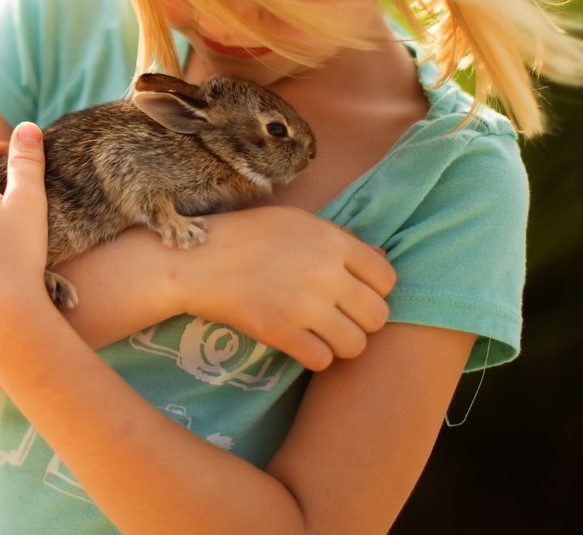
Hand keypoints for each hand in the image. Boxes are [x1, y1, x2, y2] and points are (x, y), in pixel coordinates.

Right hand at [170, 206, 395, 370]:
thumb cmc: (246, 237)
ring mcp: (304, 305)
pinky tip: (298, 342)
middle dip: (361, 321)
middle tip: (337, 318)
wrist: (196, 261)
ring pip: (355, 344)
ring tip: (319, 333)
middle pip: (377, 316)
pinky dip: (313, 356)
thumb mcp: (297, 222)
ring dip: (339, 343)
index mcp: (333, 242)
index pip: (387, 279)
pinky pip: (323, 361)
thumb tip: (383, 261)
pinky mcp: (282, 332)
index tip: (352, 293)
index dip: (374, 290)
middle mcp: (325, 273)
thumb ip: (341, 240)